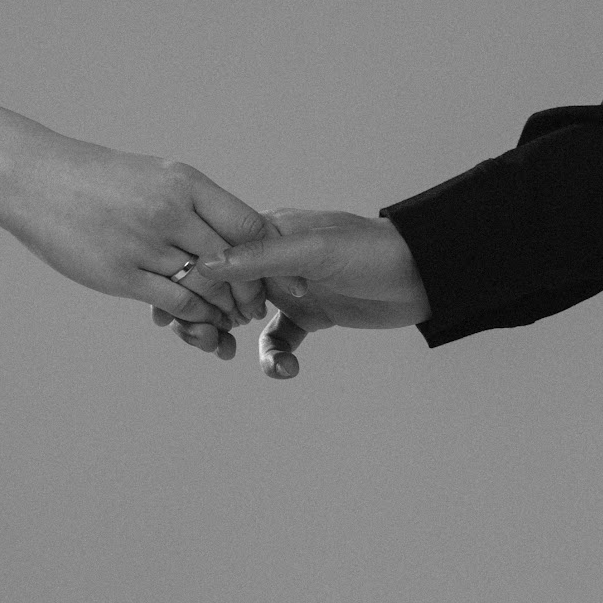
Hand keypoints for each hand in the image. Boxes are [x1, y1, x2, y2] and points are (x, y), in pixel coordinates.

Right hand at [3, 130, 270, 355]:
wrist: (36, 181)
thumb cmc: (98, 179)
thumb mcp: (154, 176)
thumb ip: (191, 203)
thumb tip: (229, 231)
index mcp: (184, 183)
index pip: (248, 224)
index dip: (269, 255)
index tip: (281, 273)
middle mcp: (170, 212)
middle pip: (233, 261)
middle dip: (251, 291)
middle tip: (258, 308)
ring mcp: (146, 244)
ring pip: (206, 287)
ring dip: (224, 309)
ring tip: (230, 319)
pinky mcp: (121, 275)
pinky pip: (175, 303)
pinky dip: (195, 316)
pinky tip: (197, 320)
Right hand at [180, 209, 429, 377]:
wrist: (425, 274)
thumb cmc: (371, 251)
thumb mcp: (315, 251)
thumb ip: (262, 257)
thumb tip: (206, 264)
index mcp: (267, 232)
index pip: (216, 256)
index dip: (194, 285)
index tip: (177, 313)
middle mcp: (273, 259)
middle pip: (222, 289)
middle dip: (206, 315)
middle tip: (203, 341)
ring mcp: (290, 288)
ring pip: (242, 316)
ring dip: (230, 336)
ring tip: (227, 352)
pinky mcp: (311, 315)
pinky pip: (278, 340)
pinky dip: (275, 358)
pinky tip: (287, 370)